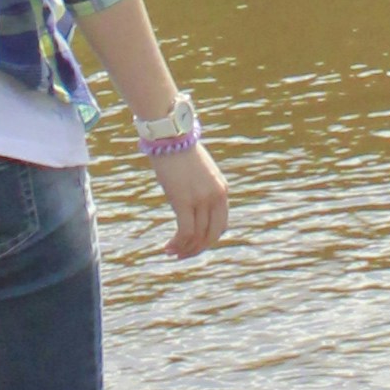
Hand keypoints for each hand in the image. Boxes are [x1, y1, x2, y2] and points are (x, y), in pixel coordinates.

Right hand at [147, 133, 228, 259]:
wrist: (170, 135)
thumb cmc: (180, 151)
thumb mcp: (199, 173)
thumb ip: (201, 191)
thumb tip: (192, 208)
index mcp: (222, 190)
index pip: (221, 225)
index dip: (207, 240)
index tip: (193, 245)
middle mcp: (216, 196)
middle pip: (211, 235)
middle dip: (197, 249)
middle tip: (182, 255)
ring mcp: (201, 199)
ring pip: (197, 237)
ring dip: (184, 249)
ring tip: (171, 252)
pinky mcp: (183, 200)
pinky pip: (185, 232)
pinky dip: (177, 244)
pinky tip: (167, 247)